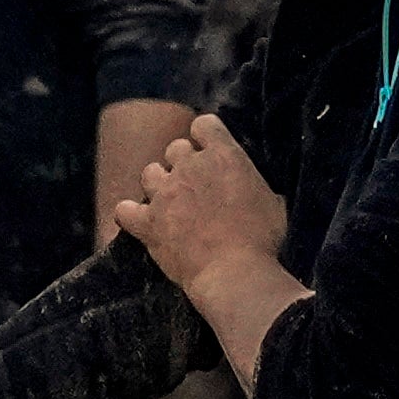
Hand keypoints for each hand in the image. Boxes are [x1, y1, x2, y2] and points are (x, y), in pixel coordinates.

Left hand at [115, 112, 285, 306]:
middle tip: (195, 186)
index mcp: (224, 156)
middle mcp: (189, 167)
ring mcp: (165, 193)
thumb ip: (254, 187)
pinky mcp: (147, 222)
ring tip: (169, 202)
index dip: (206, 136)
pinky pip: (124, 210)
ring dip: (158, 183)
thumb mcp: (274, 203)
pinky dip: (130, 214)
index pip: (204, 125)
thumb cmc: (262, 241)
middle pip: (175, 148)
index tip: (210, 150)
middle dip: (183, 163)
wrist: (234, 273)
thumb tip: (252, 189)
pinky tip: (139, 221)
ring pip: (149, 173)